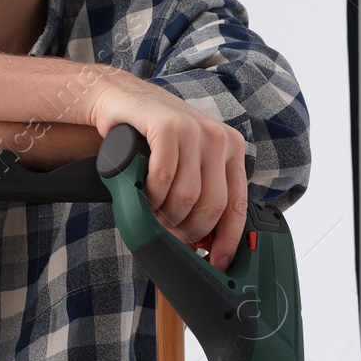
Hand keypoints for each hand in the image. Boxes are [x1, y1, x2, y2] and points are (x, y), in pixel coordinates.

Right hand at [87, 71, 248, 271]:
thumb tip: (207, 241)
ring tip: (152, 211)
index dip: (227, 239)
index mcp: (231, 149)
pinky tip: (143, 191)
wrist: (124, 100)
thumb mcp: (190, 162)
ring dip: (165, 213)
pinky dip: (151, 193)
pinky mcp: (167, 125)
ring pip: (186, 195)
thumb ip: (203, 192)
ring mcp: (194, 129)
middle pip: (211, 205)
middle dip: (188, 230)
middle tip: (170, 235)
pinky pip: (163, 177)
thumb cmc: (155, 137)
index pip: (237, 204)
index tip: (215, 260)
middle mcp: (219, 138)